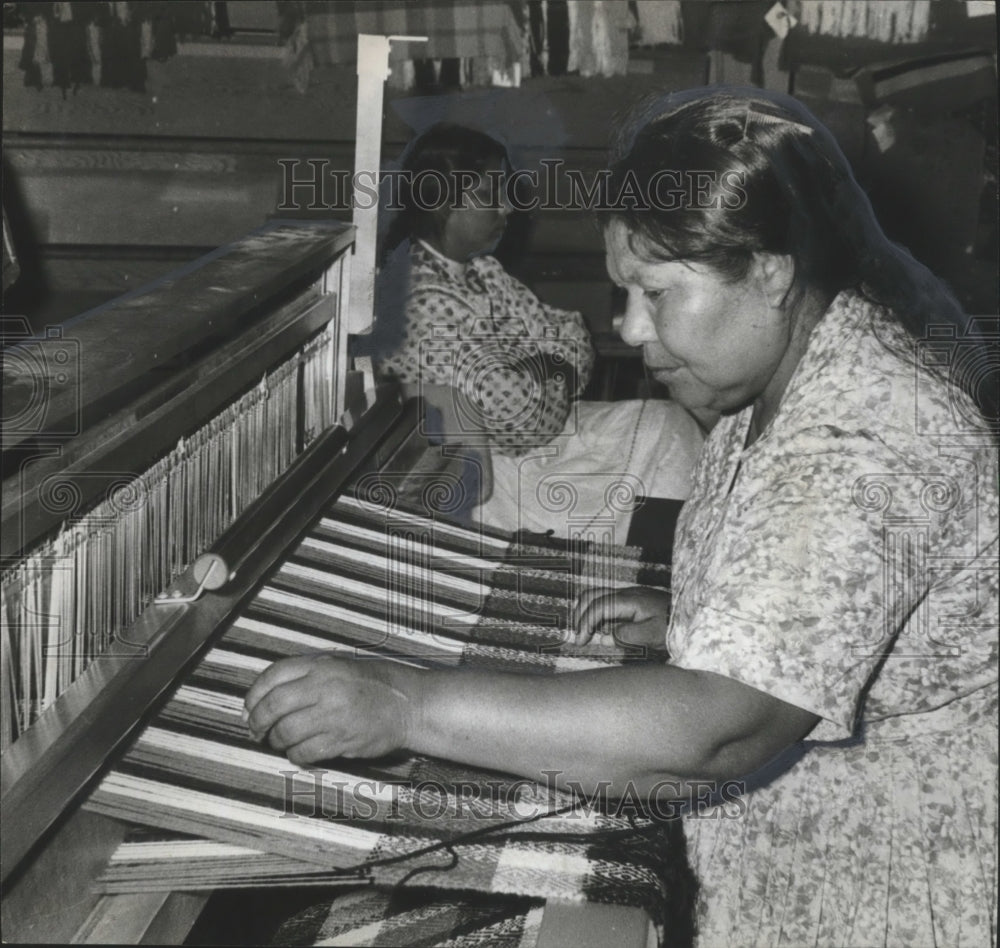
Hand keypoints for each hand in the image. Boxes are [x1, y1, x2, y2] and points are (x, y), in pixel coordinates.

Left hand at [243, 654, 414, 764]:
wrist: (408, 703)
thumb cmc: (372, 683)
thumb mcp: (338, 665)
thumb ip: (304, 676)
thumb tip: (262, 699)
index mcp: (322, 665)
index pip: (274, 675)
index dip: (254, 694)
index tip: (249, 707)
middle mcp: (325, 687)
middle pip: (274, 706)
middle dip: (258, 722)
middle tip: (256, 731)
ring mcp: (333, 715)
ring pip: (286, 733)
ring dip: (276, 741)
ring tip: (279, 741)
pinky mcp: (341, 739)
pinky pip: (305, 752)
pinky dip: (295, 755)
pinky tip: (299, 752)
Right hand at [569, 586, 670, 651]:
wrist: (694, 616)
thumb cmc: (674, 627)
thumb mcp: (652, 636)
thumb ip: (627, 636)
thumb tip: (607, 637)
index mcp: (629, 600)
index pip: (598, 607)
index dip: (585, 623)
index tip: (580, 641)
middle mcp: (626, 593)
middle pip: (592, 595)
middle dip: (580, 614)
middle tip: (578, 637)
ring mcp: (629, 595)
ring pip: (597, 596)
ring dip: (586, 613)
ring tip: (585, 633)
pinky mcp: (633, 600)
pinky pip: (607, 602)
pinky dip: (596, 613)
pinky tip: (600, 629)